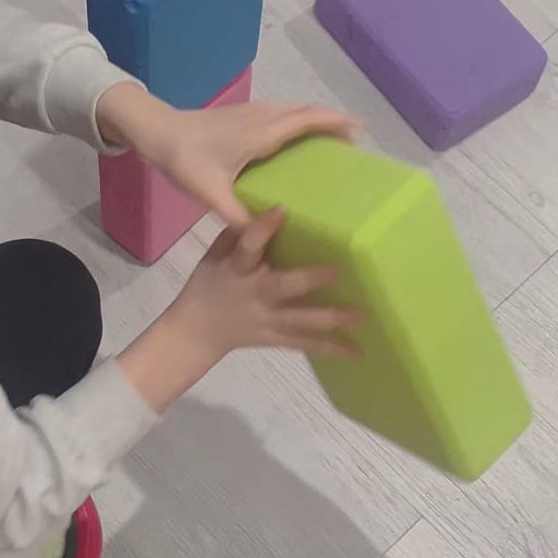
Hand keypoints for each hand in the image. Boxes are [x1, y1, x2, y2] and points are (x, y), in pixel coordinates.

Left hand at [97, 83, 357, 225]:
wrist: (155, 131)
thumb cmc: (184, 158)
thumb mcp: (210, 192)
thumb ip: (237, 216)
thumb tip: (263, 239)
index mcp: (261, 133)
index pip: (307, 120)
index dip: (335, 123)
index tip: (360, 132)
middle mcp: (262, 117)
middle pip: (306, 112)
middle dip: (332, 123)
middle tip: (352, 145)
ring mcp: (252, 112)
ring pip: (292, 111)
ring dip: (314, 121)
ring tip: (331, 144)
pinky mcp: (242, 115)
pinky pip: (280, 114)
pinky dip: (297, 123)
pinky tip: (293, 144)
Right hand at [117, 209, 361, 412]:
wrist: (197, 331)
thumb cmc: (208, 283)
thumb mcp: (215, 256)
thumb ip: (237, 236)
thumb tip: (265, 206)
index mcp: (237, 269)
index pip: (248, 247)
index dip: (262, 229)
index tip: (281, 210)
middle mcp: (255, 294)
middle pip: (284, 287)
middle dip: (310, 280)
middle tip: (337, 272)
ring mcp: (268, 319)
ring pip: (302, 320)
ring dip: (331, 318)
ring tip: (360, 315)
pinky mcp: (276, 338)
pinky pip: (305, 343)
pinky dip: (330, 348)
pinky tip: (357, 350)